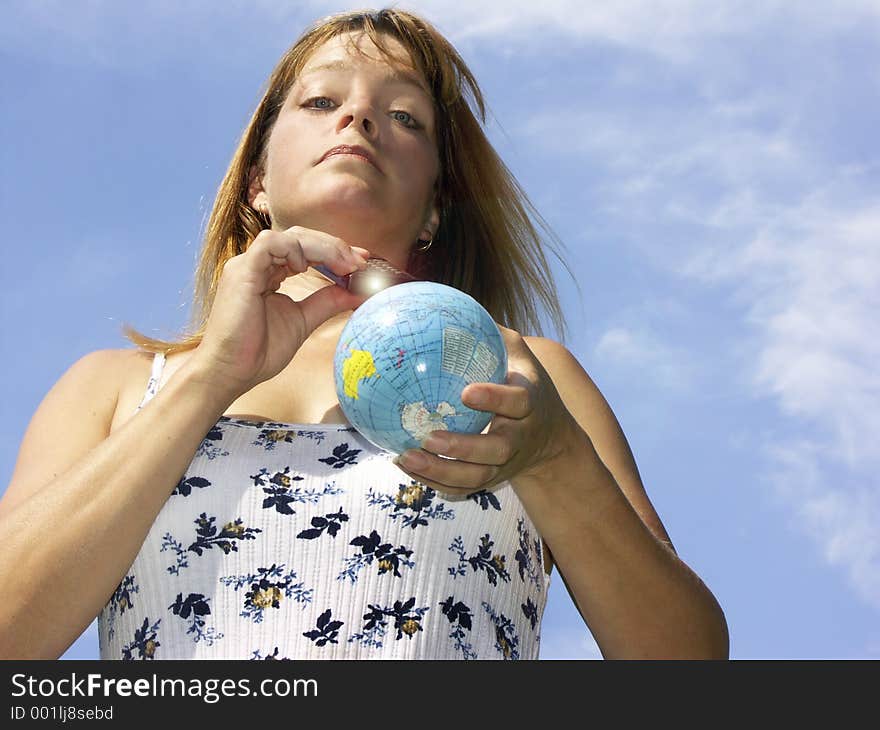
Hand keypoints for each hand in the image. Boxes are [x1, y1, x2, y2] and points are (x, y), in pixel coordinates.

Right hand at [190, 226, 370, 398]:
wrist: (231, 372)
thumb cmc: (259, 351)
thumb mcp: (304, 320)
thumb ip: (328, 301)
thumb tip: (359, 291)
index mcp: (269, 273)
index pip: (305, 248)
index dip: (334, 251)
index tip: (361, 262)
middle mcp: (257, 264)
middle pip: (300, 236)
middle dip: (334, 245)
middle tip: (359, 262)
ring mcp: (247, 265)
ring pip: (288, 236)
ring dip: (321, 246)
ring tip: (343, 265)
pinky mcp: (241, 272)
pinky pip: (269, 244)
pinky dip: (294, 249)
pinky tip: (306, 267)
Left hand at [392, 326, 577, 493]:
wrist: (550, 439)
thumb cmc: (524, 383)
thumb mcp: (519, 354)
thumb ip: (491, 332)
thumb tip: (448, 302)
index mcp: (529, 403)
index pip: (518, 402)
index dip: (495, 399)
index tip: (467, 392)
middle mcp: (518, 438)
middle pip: (496, 450)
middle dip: (463, 447)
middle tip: (428, 436)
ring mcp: (504, 464)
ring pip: (475, 476)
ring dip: (441, 471)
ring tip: (406, 457)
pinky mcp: (490, 480)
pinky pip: (462, 487)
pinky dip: (435, 482)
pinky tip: (404, 465)